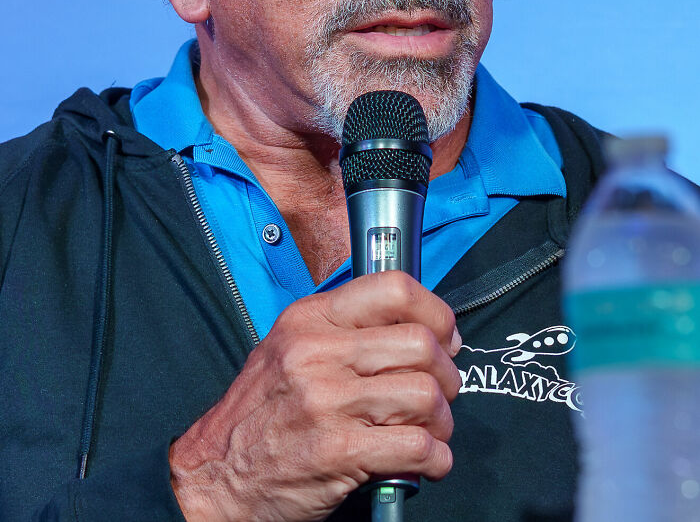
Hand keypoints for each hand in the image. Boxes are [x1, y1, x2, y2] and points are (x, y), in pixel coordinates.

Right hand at [169, 271, 461, 521]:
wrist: (214, 475)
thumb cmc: (259, 412)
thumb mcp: (288, 346)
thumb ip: (344, 330)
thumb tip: (416, 328)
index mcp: (310, 319)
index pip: (394, 289)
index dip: (436, 312)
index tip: (445, 336)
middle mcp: (317, 352)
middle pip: (420, 344)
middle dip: (446, 374)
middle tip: (441, 392)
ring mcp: (327, 401)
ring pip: (425, 395)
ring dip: (442, 421)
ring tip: (431, 431)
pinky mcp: (338, 451)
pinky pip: (416, 447)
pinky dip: (435, 459)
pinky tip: (425, 461)